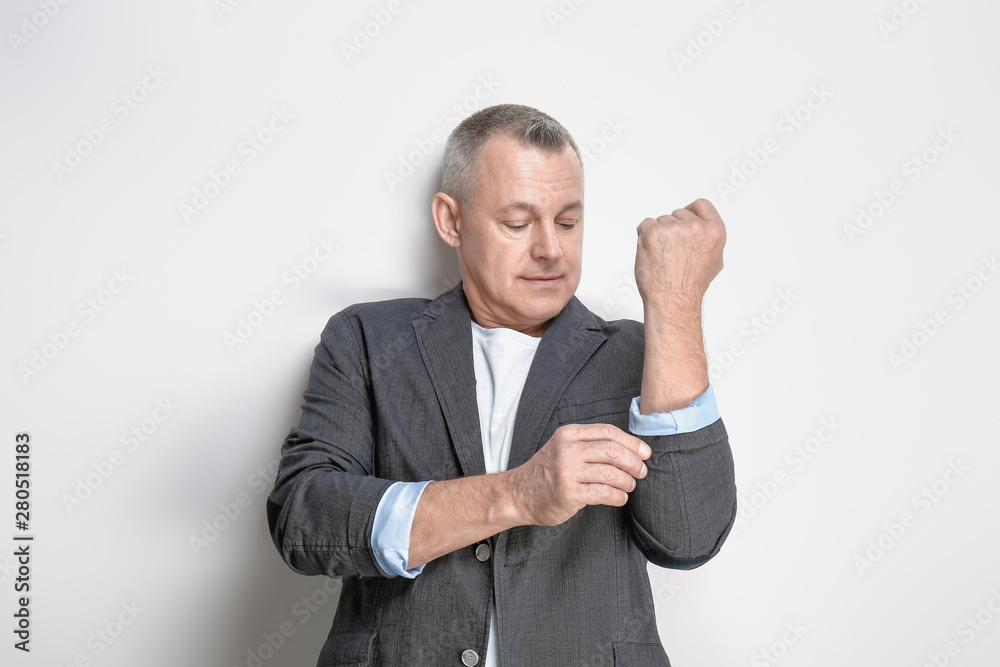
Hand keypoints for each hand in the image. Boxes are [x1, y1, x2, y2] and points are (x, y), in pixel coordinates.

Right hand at [508, 423, 651, 526]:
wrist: (519, 494)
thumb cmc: (547, 471)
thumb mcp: (563, 447)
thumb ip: (589, 444)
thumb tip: (631, 449)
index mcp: (568, 434)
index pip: (608, 432)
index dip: (632, 442)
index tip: (645, 453)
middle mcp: (567, 450)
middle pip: (613, 451)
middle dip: (634, 462)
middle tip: (642, 471)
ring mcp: (567, 472)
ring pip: (612, 474)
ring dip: (628, 482)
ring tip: (629, 486)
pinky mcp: (569, 494)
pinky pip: (604, 494)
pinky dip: (618, 497)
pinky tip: (620, 498)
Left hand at [634, 198, 725, 311]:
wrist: (673, 301)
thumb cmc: (691, 285)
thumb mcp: (715, 260)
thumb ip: (709, 239)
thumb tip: (703, 226)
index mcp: (715, 231)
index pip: (702, 205)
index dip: (691, 211)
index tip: (684, 219)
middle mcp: (696, 227)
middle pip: (678, 214)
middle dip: (673, 229)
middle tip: (673, 253)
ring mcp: (673, 228)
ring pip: (661, 221)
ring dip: (658, 235)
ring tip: (664, 257)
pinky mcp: (653, 233)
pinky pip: (645, 225)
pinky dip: (644, 237)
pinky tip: (652, 254)